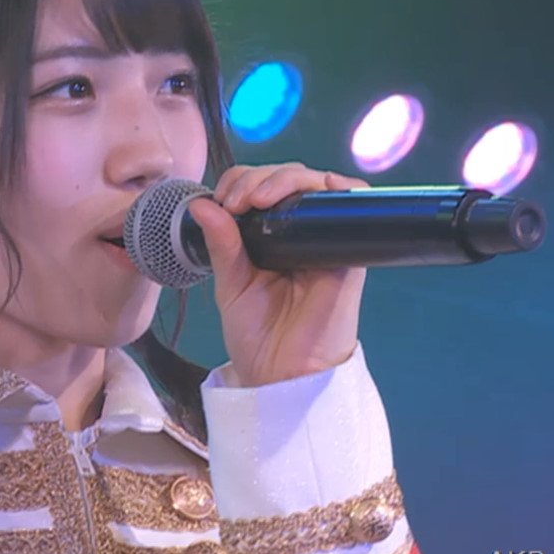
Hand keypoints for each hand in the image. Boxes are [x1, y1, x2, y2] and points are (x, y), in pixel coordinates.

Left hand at [187, 163, 369, 386]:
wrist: (282, 375)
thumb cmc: (259, 335)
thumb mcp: (231, 283)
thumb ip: (221, 244)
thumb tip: (199, 204)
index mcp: (272, 236)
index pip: (261, 187)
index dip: (241, 181)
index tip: (220, 201)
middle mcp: (302, 232)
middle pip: (289, 178)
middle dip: (259, 178)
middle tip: (237, 201)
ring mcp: (326, 239)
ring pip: (317, 184)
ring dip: (286, 178)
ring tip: (257, 199)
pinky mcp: (349, 252)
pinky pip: (354, 205)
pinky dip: (338, 187)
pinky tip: (312, 191)